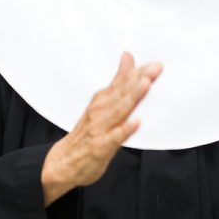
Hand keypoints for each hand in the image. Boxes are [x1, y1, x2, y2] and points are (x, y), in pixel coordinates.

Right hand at [41, 52, 161, 205]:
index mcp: (103, 99)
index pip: (123, 82)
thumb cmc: (87, 131)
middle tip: (156, 68)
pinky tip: (136, 122)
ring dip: (132, 97)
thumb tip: (128, 57)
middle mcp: (101, 110)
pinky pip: (114, 137)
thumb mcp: (102, 102)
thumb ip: (119, 80)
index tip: (156, 64)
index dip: (140, 72)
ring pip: (119, 110)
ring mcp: (101, 128)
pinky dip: (124, 129)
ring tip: (146, 84)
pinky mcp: (101, 146)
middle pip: (123, 92)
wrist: (62, 162)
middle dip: (139, 79)